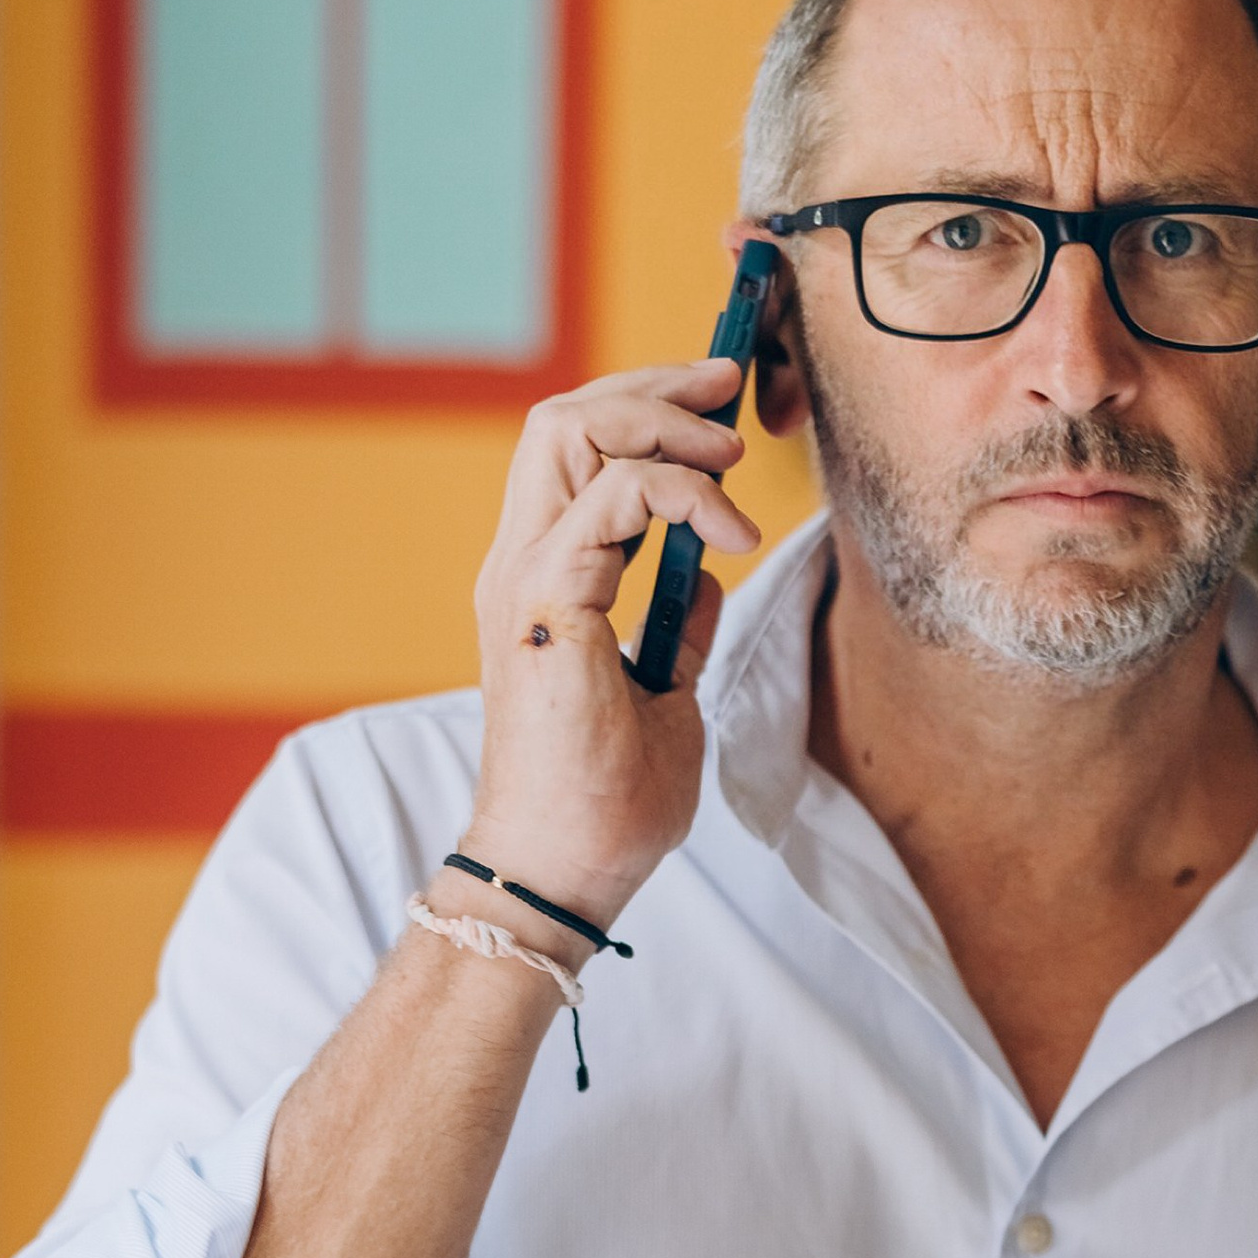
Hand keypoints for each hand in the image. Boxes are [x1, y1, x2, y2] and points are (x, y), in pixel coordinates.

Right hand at [460, 358, 760, 926]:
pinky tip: (734, 537)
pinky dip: (682, 495)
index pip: (573, 448)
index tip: (722, 405)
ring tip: (732, 457)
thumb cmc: (607, 802)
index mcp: (545, 577)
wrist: (568, 872)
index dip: (646, 406)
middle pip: (563, 416)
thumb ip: (675, 628)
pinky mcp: (548, 606)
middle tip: (732, 388)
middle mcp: (523, 563)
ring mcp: (526, 578)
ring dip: (664, 424)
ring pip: (569, 431)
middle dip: (655, 385)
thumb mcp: (667, 694)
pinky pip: (611, 500)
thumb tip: (707, 578)